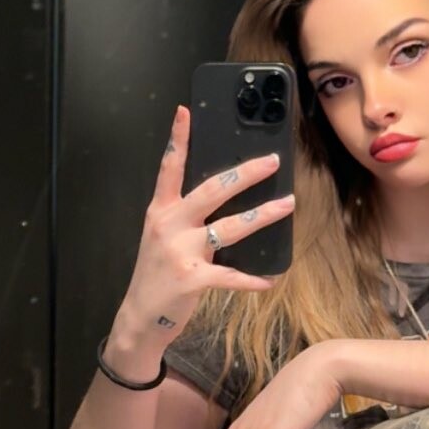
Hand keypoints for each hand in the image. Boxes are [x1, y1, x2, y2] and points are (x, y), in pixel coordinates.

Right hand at [112, 105, 295, 351]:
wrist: (141, 317)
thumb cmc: (158, 275)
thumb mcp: (163, 238)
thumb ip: (187, 218)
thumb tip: (226, 200)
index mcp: (161, 211)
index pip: (169, 168)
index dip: (177, 139)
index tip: (185, 112)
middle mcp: (169, 225)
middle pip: (211, 190)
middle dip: (245, 174)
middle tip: (272, 161)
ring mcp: (179, 251)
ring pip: (230, 228)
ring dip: (263, 215)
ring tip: (287, 205)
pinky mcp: (192, 279)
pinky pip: (230, 276)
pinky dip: (252, 279)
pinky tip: (270, 279)